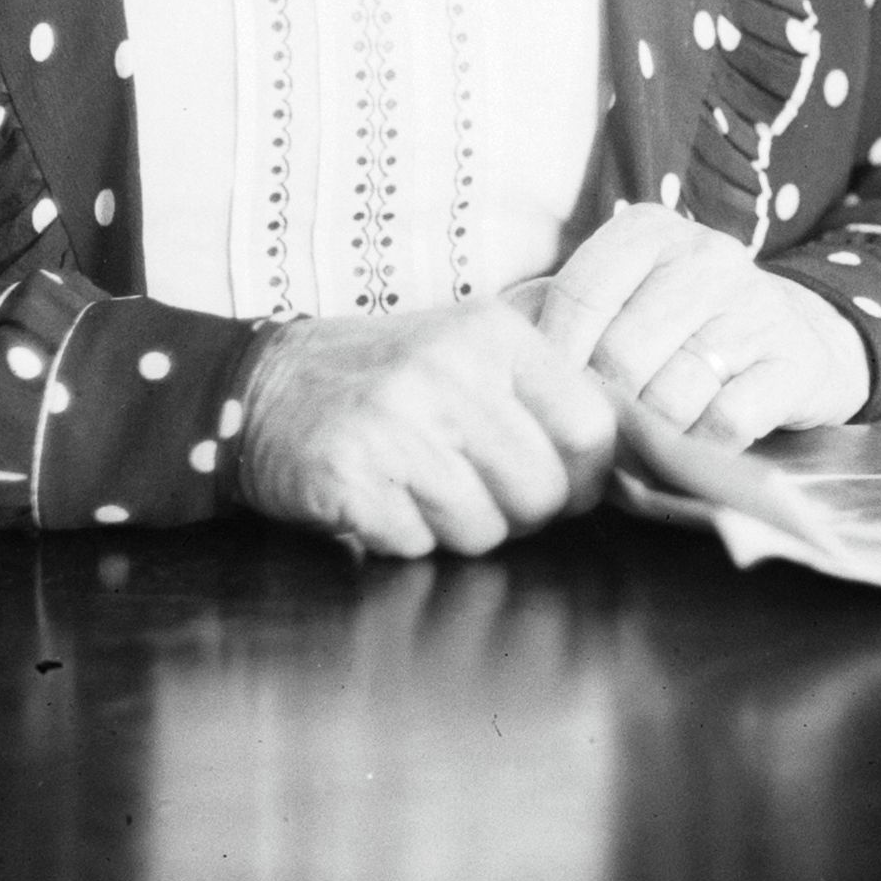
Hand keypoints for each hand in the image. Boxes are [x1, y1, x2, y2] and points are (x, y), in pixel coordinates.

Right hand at [233, 301, 624, 558]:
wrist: (261, 386)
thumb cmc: (384, 378)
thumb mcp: (467, 351)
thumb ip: (540, 392)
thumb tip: (620, 459)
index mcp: (492, 335)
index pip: (591, 427)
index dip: (588, 476)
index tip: (565, 485)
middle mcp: (449, 372)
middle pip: (542, 492)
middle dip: (520, 512)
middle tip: (479, 492)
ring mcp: (396, 424)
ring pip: (484, 529)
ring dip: (458, 529)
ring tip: (424, 490)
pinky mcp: (350, 476)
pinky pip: (417, 545)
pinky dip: (404, 538)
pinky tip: (382, 500)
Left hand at [524, 202, 875, 451]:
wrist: (801, 338)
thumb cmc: (686, 327)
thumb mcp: (628, 300)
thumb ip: (570, 324)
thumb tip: (509, 376)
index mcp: (651, 232)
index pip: (578, 296)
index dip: (556, 360)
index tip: (554, 396)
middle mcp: (708, 257)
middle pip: (620, 356)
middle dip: (603, 409)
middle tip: (600, 436)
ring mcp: (756, 307)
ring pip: (670, 395)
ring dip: (650, 438)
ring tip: (644, 445)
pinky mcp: (793, 362)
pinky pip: (724, 422)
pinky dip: (699, 449)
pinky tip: (694, 446)